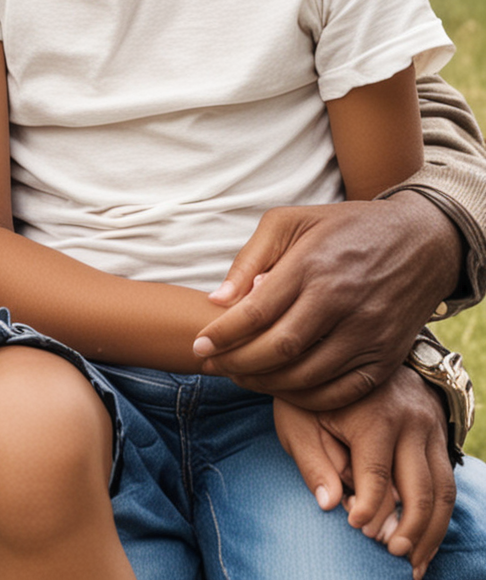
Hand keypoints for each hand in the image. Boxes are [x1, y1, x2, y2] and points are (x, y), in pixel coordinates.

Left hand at [192, 194, 461, 406]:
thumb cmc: (344, 227)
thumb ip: (251, 259)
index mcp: (312, 266)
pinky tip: (281, 389)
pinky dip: (307, 399)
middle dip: (237, 364)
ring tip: (238, 377)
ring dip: (266, 384)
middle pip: (279, 349)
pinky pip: (341, 391)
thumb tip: (218, 300)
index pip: (256, 312)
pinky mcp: (386, 357)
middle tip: (211, 366)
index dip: (223, 335)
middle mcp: (341, 303)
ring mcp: (368, 333)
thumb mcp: (290, 222)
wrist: (421, 242)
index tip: (198, 346)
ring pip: (307, 375)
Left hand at [274, 371, 455, 578]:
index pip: (376, 475)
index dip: (368, 508)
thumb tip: (329, 505)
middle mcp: (410, 422)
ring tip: (413, 564)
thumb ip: (311, 460)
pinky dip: (439, 517)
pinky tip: (424, 542)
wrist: (350, 348)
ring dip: (431, 532)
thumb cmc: (315, 392)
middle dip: (408, 529)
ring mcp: (430, 429)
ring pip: (442, 492)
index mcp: (372, 415)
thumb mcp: (297, 416)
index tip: (357, 528)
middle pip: (419, 489)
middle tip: (392, 555)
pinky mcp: (438, 437)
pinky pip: (447, 483)